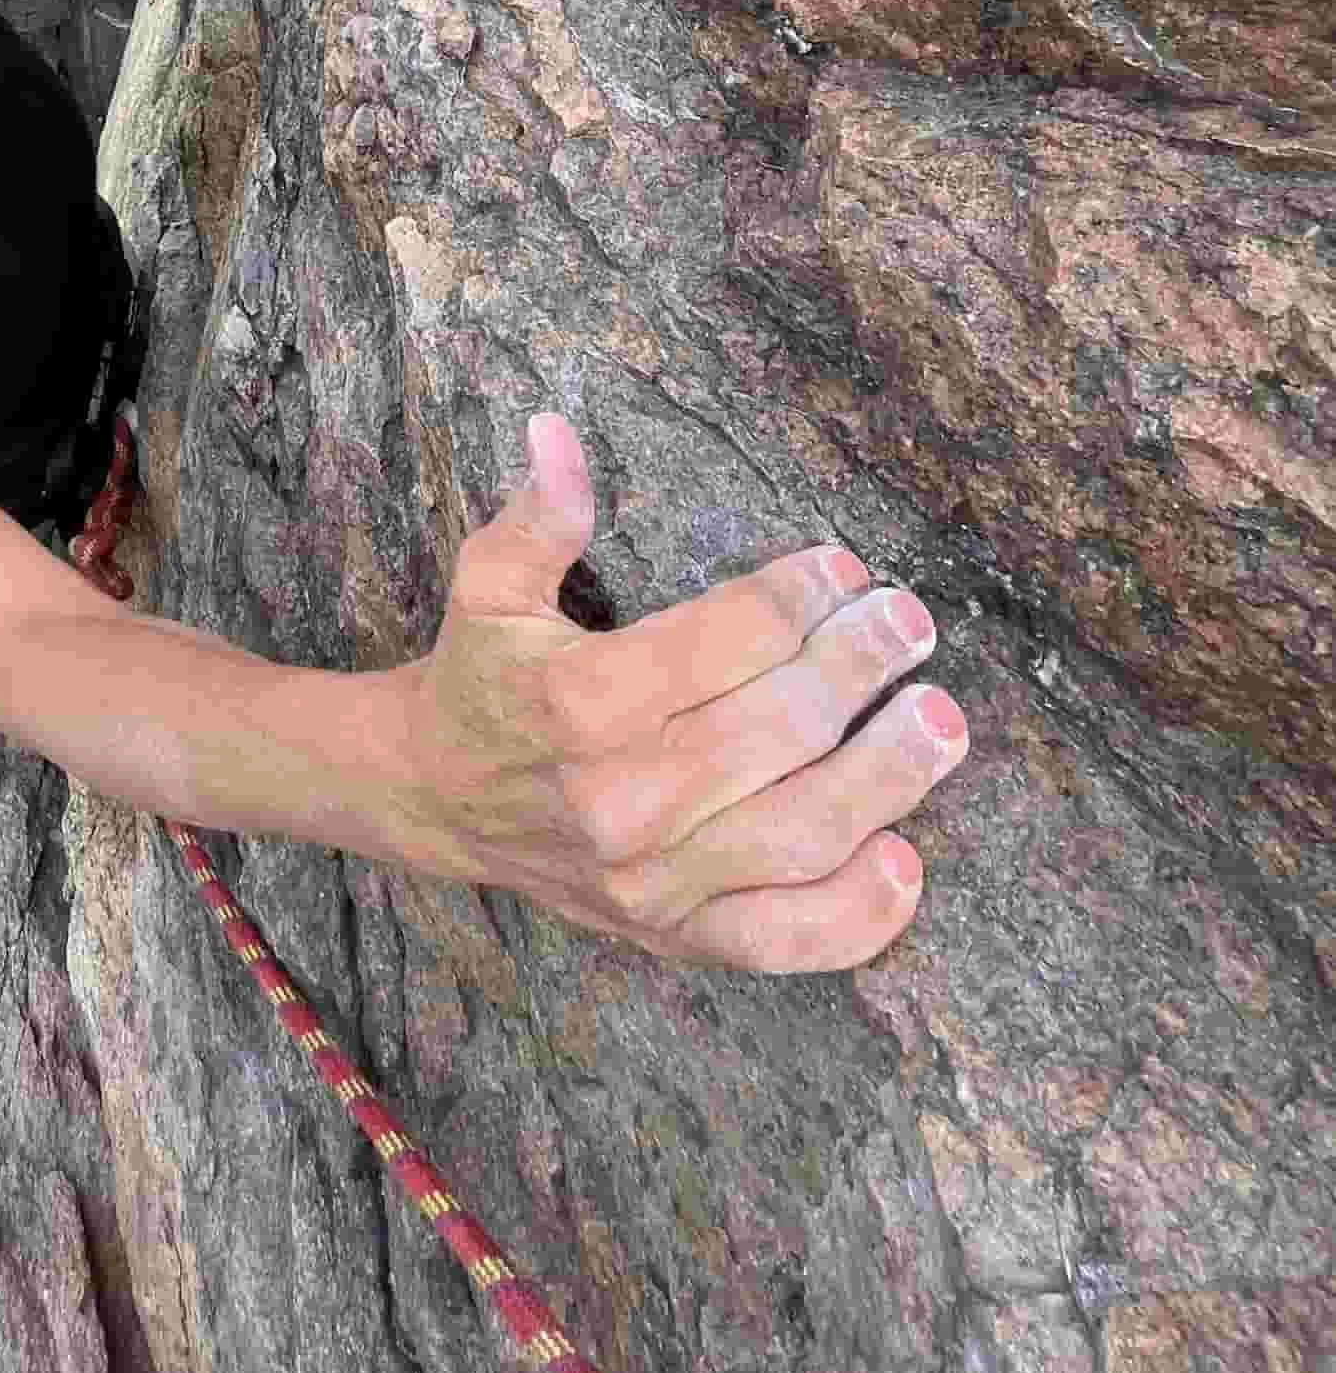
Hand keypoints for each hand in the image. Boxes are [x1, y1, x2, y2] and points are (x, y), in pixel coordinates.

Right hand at [401, 416, 967, 971]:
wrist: (433, 798)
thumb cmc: (482, 676)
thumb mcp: (489, 582)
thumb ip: (538, 512)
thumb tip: (557, 430)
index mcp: (582, 699)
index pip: (731, 638)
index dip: (801, 595)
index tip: (844, 569)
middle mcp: (623, 796)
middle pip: (782, 726)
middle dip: (862, 665)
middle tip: (910, 623)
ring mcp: (653, 877)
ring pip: (803, 829)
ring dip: (888, 774)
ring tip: (940, 721)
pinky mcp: (673, 932)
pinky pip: (786, 941)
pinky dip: (856, 914)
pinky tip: (905, 858)